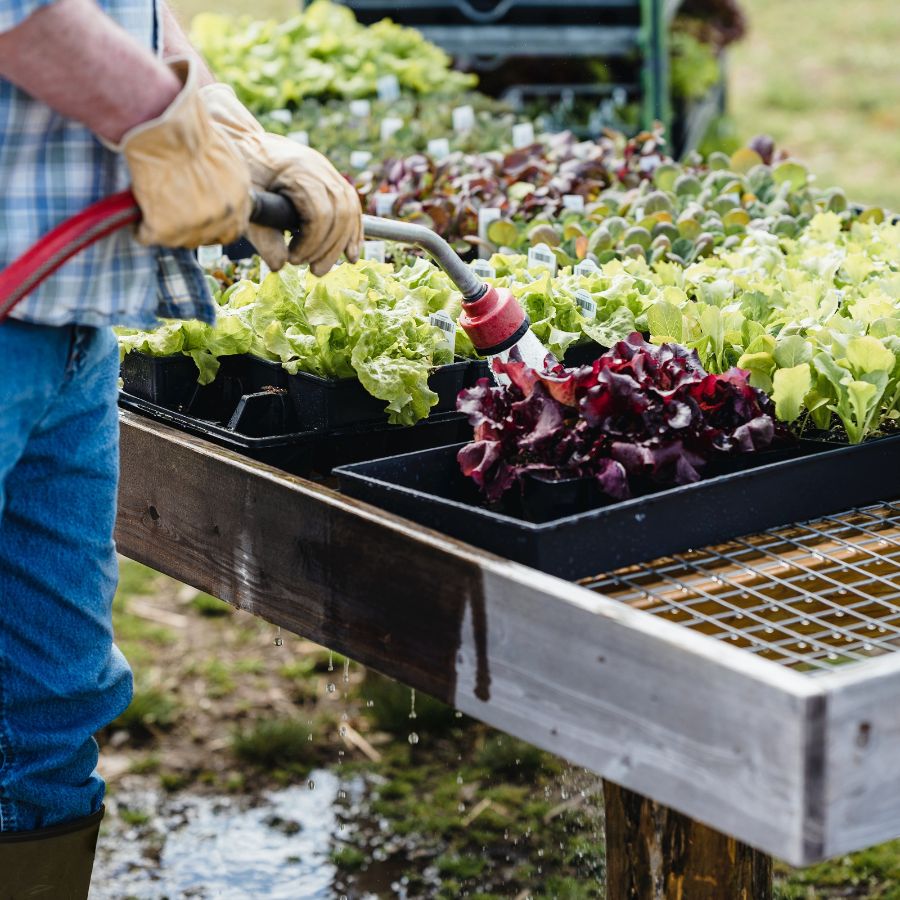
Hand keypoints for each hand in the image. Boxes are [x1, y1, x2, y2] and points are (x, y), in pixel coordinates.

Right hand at [117, 58, 250, 247]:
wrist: (164, 127)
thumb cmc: (188, 130)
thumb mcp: (223, 157)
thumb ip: (225, 183)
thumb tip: (216, 191)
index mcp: (240, 198)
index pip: (234, 229)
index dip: (217, 226)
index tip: (202, 220)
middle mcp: (222, 216)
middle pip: (208, 238)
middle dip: (192, 229)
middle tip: (174, 214)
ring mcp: (195, 226)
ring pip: (179, 240)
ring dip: (167, 227)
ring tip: (154, 207)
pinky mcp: (164, 229)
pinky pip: (147, 236)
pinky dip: (141, 227)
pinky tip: (138, 212)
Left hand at [201, 84, 361, 274]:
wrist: (244, 139)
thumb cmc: (242, 169)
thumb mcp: (247, 202)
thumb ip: (262, 235)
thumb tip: (280, 265)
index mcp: (298, 170)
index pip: (320, 214)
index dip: (311, 243)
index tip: (293, 259)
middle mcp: (319, 168)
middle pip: (340, 214)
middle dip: (329, 249)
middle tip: (312, 271)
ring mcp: (328, 170)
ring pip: (350, 210)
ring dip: (342, 244)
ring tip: (324, 267)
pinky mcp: (330, 177)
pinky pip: (351, 205)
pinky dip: (353, 231)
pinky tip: (351, 253)